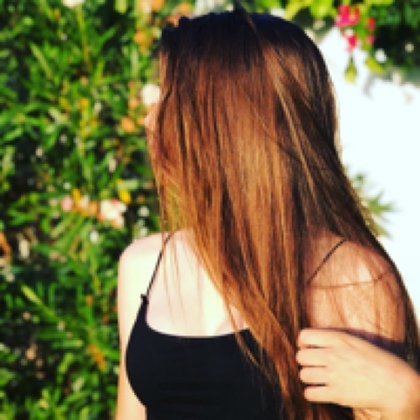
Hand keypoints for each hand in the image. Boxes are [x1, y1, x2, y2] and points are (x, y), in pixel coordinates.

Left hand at [296, 329, 419, 417]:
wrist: (395, 385)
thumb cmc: (378, 361)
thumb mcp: (356, 341)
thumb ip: (334, 339)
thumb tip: (314, 341)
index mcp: (338, 339)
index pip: (304, 335)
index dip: (303, 342)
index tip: (308, 347)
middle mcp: (333, 355)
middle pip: (300, 356)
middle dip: (304, 361)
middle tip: (313, 365)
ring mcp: (334, 375)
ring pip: (303, 375)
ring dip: (308, 377)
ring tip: (317, 378)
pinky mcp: (337, 394)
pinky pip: (310, 394)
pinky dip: (311, 393)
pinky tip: (319, 391)